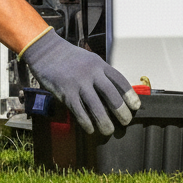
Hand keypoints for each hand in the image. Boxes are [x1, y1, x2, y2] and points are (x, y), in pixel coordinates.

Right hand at [20, 30, 140, 135]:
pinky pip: (79, 111)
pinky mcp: (65, 93)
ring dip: (104, 121)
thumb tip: (114, 93)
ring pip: (96, 106)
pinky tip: (91, 129)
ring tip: (109, 130)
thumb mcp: (89, 60)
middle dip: (121, 110)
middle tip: (126, 121)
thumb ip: (100, 74)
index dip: (129, 94)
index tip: (136, 106)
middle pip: (111, 94)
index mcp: (99, 64)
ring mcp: (78, 83)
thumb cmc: (69, 58)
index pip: (119, 80)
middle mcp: (91, 73)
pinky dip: (86, 122)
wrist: (46, 52)